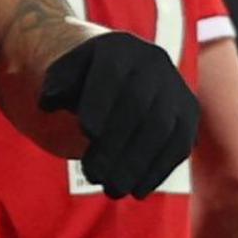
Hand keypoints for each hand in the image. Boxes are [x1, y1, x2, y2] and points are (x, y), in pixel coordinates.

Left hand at [39, 33, 198, 198]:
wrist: (113, 76)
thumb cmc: (79, 82)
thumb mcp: (62, 77)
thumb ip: (54, 86)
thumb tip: (49, 101)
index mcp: (118, 47)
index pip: (112, 74)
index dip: (101, 102)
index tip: (85, 132)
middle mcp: (153, 62)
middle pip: (138, 106)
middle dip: (115, 144)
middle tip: (93, 175)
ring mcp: (175, 88)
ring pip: (162, 129)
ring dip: (137, 164)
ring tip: (112, 189)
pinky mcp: (188, 114)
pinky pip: (179, 144)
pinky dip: (159, 170)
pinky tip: (137, 190)